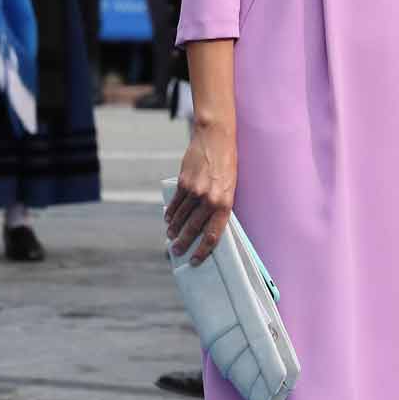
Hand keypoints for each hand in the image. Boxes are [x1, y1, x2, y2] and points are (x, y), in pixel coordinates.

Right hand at [164, 120, 236, 263]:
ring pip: (182, 216)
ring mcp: (195, 191)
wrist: (215, 139)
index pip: (213, 234)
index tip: (195, 260)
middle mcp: (210, 199)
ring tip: (170, 236)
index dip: (203, 250)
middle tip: (176, 251)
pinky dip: (171, 212)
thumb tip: (208, 224)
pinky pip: (175, 202)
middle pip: (193, 228)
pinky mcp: (184, 182)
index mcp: (225, 203)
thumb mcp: (230, 187)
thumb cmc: (227, 164)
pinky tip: (168, 218)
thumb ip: (219, 205)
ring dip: (174, 228)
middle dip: (184, 242)